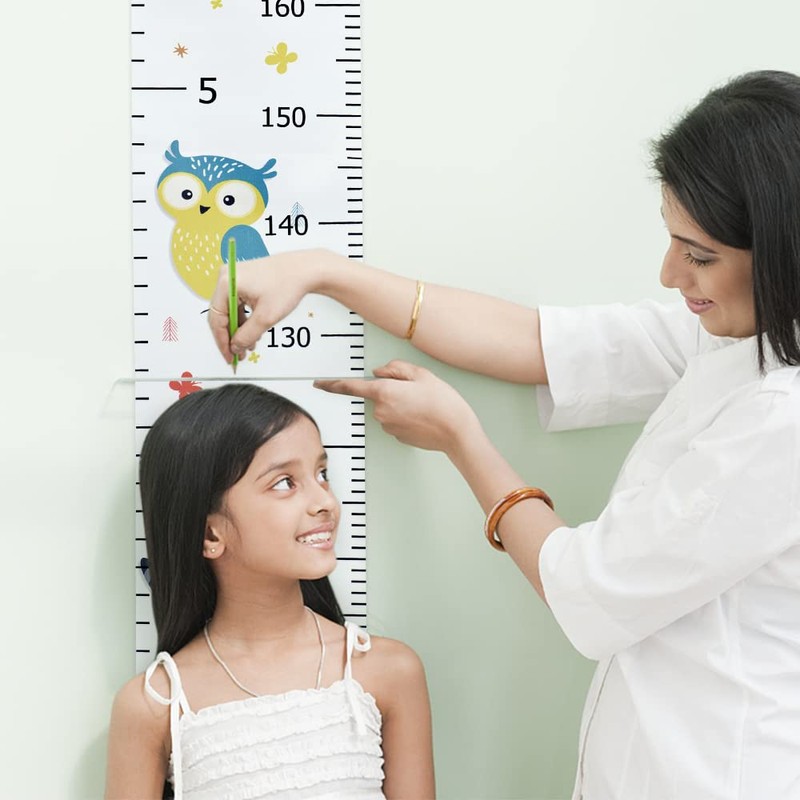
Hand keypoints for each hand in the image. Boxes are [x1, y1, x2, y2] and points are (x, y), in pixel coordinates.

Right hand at [208, 249, 330, 362]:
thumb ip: (247, 336)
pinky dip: (244, 318)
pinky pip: (237, 303)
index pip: (216, 319)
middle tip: (238, 354)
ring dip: (239, 329)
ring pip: (230, 310)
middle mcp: (227, 277)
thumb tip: (235, 347)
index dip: (222, 341)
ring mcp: (235, 277)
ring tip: (250, 344)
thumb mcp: (266, 317)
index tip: (228, 356)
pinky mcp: (243, 279)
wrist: (305, 270)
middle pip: (221, 314)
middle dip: (231, 336)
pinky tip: (253, 331)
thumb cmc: (288, 285)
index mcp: (227, 283)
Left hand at [315, 360, 481, 454]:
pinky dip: (406, 416)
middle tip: (418, 391)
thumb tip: (380, 372)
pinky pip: (396, 420)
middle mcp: (381, 411)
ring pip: (388, 407)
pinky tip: (424, 416)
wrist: (457, 432)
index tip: (318, 384)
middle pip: (379, 394)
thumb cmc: (443, 402)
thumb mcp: (422, 374)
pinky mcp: (396, 436)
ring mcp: (388, 426)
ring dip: (401, 404)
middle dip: (393, 390)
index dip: (332, 385)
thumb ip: (396, 368)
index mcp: (384, 392)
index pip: (351, 387)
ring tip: (425, 404)